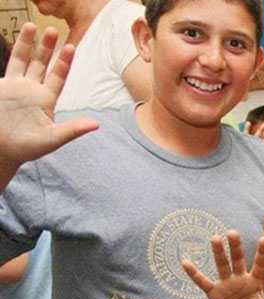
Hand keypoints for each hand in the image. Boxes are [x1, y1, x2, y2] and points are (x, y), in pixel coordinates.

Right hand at [0, 24, 97, 170]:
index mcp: (47, 100)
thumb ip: (72, 130)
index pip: (58, 76)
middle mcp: (33, 90)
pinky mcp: (2, 88)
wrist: (1, 150)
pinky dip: (14, 53)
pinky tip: (16, 40)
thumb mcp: (52, 139)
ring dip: (28, 44)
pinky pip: (9, 65)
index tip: (71, 47)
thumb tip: (96, 125)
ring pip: (24, 60)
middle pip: (42, 64)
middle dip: (48, 48)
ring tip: (32, 26)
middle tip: (53, 30)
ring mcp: (16, 87)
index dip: (64, 62)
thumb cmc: (26, 148)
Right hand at [182, 230, 263, 298]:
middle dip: (236, 247)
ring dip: (218, 253)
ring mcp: (226, 284)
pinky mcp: (214, 292)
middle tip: (233, 232)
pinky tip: (185, 262)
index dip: (262, 253)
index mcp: (256, 282)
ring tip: (215, 238)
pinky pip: (203, 281)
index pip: (260, 265)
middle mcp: (241, 279)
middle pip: (238, 259)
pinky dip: (194, 273)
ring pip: (222, 265)